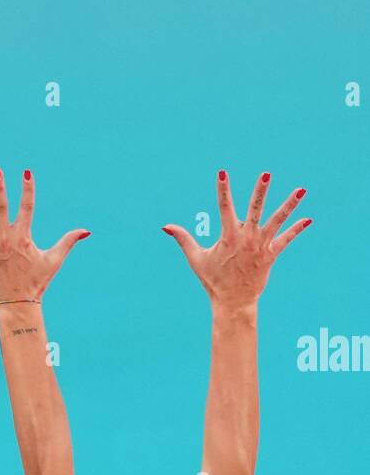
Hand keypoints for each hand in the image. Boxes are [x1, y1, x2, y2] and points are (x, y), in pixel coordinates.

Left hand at [0, 169, 89, 305]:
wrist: (17, 304)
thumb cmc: (37, 282)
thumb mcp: (54, 260)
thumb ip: (68, 242)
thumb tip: (86, 231)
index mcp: (23, 236)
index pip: (27, 207)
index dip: (27, 189)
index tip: (26, 171)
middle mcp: (5, 238)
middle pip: (0, 207)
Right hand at [163, 170, 310, 310]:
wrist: (232, 302)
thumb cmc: (213, 280)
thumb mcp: (196, 258)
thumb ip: (183, 239)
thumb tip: (166, 226)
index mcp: (228, 236)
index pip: (224, 207)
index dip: (223, 189)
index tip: (222, 172)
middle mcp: (246, 238)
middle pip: (255, 209)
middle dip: (260, 191)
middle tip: (266, 174)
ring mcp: (260, 246)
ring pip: (277, 221)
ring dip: (289, 205)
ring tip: (301, 190)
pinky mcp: (271, 255)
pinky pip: (286, 240)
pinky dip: (296, 230)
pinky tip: (308, 219)